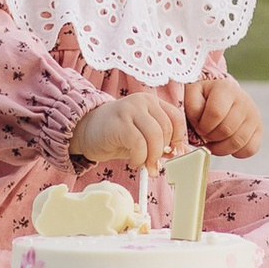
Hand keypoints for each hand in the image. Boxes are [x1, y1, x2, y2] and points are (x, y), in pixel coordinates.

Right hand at [70, 88, 188, 170]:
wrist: (87, 129)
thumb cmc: (118, 134)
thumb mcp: (143, 136)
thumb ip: (161, 143)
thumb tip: (181, 154)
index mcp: (152, 102)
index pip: (176, 118)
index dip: (177, 139)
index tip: (171, 154)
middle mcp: (143, 101)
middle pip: (166, 129)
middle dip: (162, 152)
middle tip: (153, 166)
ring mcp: (130, 109)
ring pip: (155, 136)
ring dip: (151, 157)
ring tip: (142, 165)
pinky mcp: (119, 122)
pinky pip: (138, 143)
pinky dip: (139, 157)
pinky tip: (132, 161)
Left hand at [184, 74, 263, 159]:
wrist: (221, 95)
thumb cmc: (204, 98)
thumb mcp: (192, 95)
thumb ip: (191, 107)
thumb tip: (200, 124)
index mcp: (225, 88)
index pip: (216, 113)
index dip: (203, 126)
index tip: (199, 127)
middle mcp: (243, 99)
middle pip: (227, 130)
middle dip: (211, 138)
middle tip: (206, 135)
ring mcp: (254, 115)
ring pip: (238, 142)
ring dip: (221, 148)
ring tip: (214, 141)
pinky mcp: (259, 129)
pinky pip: (250, 149)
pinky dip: (236, 152)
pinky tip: (227, 143)